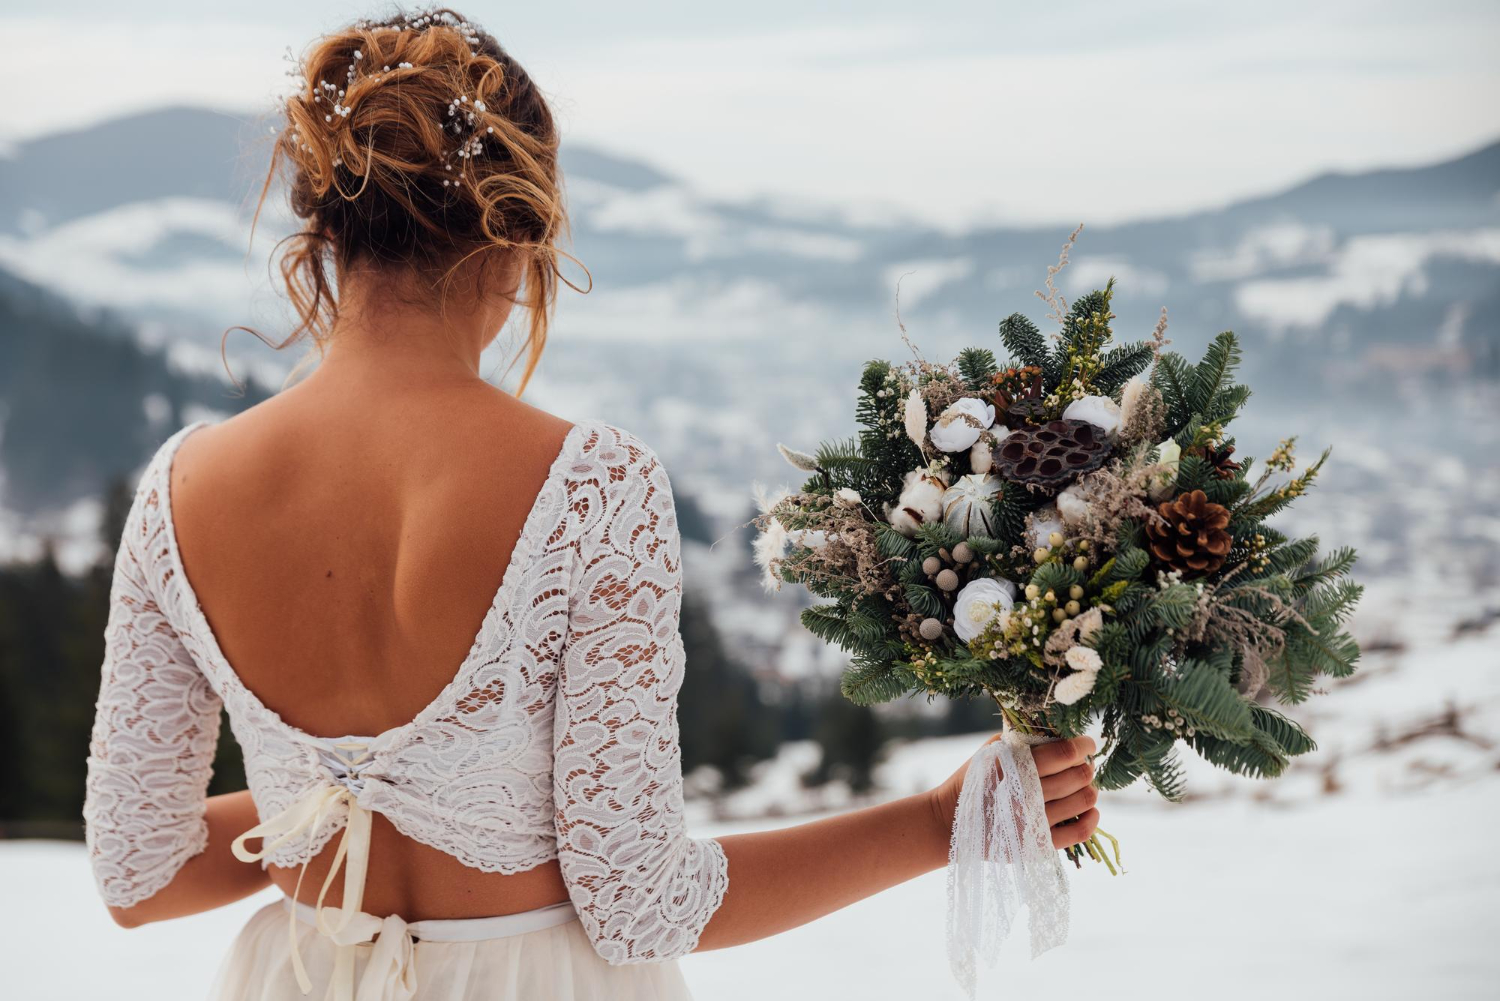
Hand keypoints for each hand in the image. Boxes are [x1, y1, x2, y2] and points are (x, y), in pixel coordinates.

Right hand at [928, 734, 1100, 849]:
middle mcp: (1026, 796)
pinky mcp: (1038, 846)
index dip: (1083, 746)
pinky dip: (1092, 819)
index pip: (1064, 754)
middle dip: (1086, 767)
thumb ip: (1021, 741)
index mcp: (1014, 767)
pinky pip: (1079, 832)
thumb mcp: (991, 751)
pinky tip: (1092, 810)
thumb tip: (1059, 733)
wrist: (952, 821)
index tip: (1088, 743)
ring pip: (1083, 801)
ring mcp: (1033, 823)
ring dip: (1090, 789)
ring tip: (1085, 785)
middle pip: (1078, 777)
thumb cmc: (975, 779)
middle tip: (1084, 764)